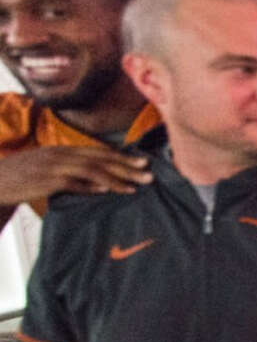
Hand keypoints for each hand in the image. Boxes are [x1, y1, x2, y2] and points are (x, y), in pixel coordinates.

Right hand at [0, 145, 150, 202]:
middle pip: (100, 159)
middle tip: (149, 174)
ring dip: (115, 179)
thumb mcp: (49, 167)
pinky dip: (90, 187)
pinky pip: (72, 183)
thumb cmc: (23, 176)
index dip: (122, 156)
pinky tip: (106, 192)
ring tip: (134, 187)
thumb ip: (72, 171)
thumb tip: (99, 184)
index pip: (98, 151)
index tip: (143, 162)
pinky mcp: (46, 181)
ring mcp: (53, 167)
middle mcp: (60, 155)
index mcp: (62, 150)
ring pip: (91, 170)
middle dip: (126, 166)